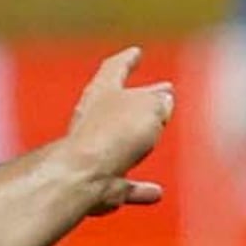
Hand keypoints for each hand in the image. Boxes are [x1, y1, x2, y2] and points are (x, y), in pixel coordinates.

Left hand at [54, 46, 171, 215]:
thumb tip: (163, 100)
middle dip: (139, 101)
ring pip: (118, 146)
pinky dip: (137, 188)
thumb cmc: (113, 135)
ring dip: (138, 143)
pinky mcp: (95, 182)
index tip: (135, 52)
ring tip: (154, 140)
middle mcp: (92, 120)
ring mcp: (91, 153)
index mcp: (102, 93)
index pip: (114, 69)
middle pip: (117, 106)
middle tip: (158, 95)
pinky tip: (154, 193)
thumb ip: (158, 101)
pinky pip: (121, 184)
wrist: (82, 177)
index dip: (126, 60)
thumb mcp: (150, 107)